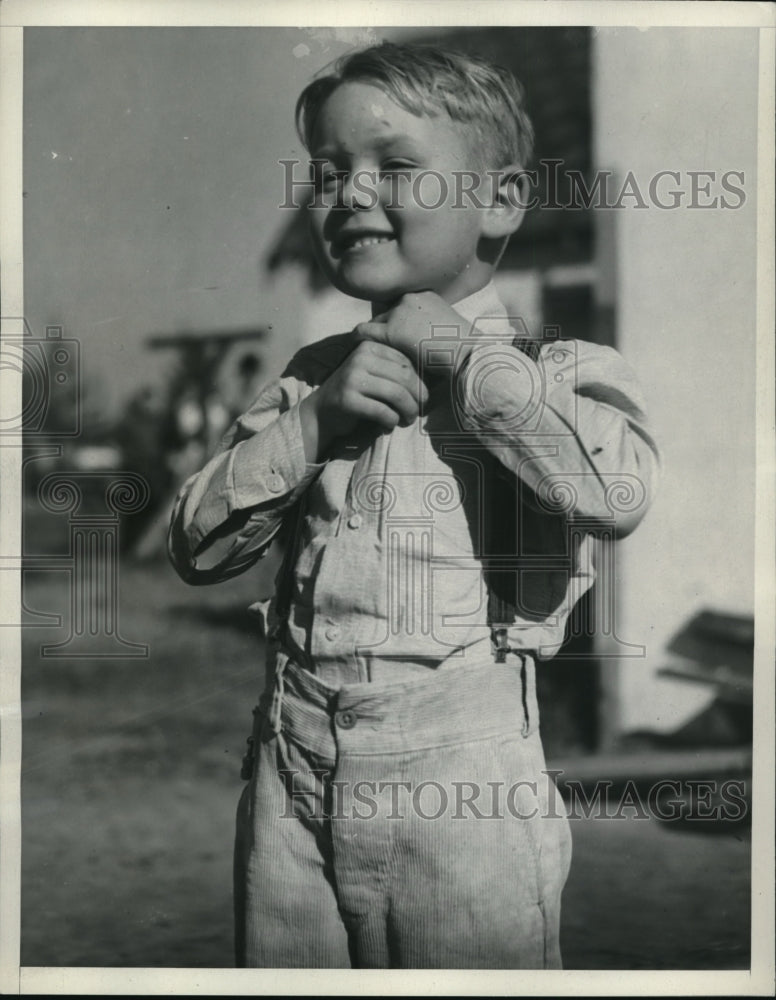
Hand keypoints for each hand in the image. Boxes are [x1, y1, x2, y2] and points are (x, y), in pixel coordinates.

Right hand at [299, 339, 428, 461]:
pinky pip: (382, 411)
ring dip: (408, 411)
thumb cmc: (356, 393)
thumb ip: (395, 370)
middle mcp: (360, 358)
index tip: (422, 396)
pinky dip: (391, 421)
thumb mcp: (374, 373)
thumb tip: (431, 378)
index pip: (405, 362)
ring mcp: (352, 378)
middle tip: (419, 410)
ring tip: (408, 420)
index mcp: (369, 347)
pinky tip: (389, 425)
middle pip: (403, 377)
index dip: (419, 381)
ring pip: (396, 394)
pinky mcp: (348, 400)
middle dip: (417, 397)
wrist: (322, 411)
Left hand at [355, 291, 474, 377]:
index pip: (398, 305)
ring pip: (374, 322)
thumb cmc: (463, 350)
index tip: (391, 336)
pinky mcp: (391, 330)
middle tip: (376, 346)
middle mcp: (410, 298)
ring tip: (366, 351)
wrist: (468, 356)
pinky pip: (364, 333)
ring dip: (373, 337)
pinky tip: (354, 350)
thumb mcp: (444, 330)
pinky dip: (357, 340)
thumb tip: (415, 339)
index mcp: (425, 295)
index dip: (393, 322)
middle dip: (382, 329)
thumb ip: (425, 327)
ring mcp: (400, 312)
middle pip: (384, 312)